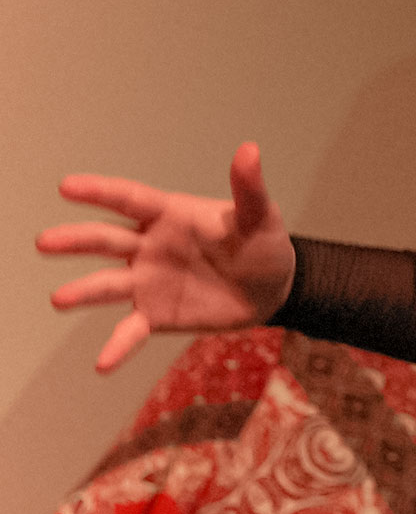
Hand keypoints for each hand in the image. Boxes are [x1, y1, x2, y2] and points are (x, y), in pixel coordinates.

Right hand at [37, 142, 294, 371]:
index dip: (100, 192)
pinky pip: (131, 330)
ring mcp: (148, 281)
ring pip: (108, 284)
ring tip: (59, 299)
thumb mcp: (260, 217)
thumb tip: (250, 149)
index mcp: (169, 215)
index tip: (67, 187)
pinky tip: (101, 364)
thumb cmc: (262, 245)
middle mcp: (148, 246)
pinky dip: (118, 346)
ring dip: (84, 291)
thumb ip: (249, 188)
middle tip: (45, 242)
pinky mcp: (156, 314)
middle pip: (106, 240)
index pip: (129, 200)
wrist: (272, 289)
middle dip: (76, 241)